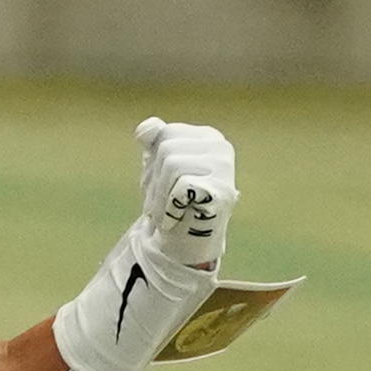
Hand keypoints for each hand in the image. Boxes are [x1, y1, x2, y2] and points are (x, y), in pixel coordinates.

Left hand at [135, 117, 234, 270]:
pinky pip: (181, 186)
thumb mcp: (157, 165)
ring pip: (171, 164)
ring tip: (167, 211)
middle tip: (161, 203)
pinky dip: (170, 205)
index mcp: (207, 137)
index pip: (166, 133)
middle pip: (167, 148)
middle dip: (155, 180)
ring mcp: (225, 168)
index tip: (161, 183)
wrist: (185, 241)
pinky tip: (176, 216)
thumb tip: (145, 129)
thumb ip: (154, 141)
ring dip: (159, 195)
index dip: (154, 160)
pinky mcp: (222, 191)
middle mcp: (220, 147)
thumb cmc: (172, 201)